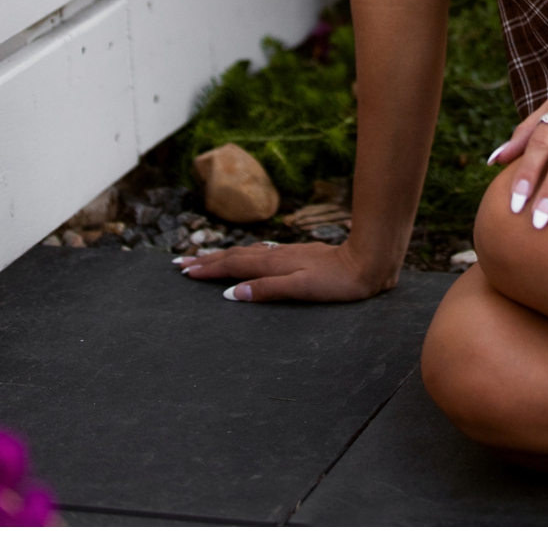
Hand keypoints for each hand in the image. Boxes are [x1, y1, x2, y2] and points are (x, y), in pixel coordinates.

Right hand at [176, 239, 397, 303]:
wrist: (367, 261)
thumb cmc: (338, 282)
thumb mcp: (302, 289)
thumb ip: (268, 289)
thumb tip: (233, 293)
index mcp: (272, 264)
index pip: (231, 266)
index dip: (207, 269)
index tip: (183, 271)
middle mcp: (274, 256)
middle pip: (232, 256)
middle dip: (205, 260)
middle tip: (180, 263)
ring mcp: (284, 254)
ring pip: (244, 253)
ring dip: (220, 256)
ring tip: (203, 258)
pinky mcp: (294, 256)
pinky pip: (257, 254)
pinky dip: (240, 256)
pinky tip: (244, 256)